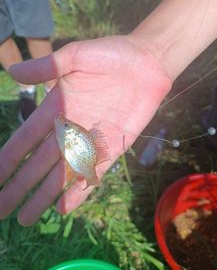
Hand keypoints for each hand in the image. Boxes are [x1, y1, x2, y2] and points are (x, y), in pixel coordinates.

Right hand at [0, 35, 170, 224]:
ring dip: (45, 195)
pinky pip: (94, 173)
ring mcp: (91, 140)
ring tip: (26, 217)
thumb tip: (12, 71)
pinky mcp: (113, 147)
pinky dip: (80, 190)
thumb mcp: (76, 55)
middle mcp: (70, 128)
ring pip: (63, 173)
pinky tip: (64, 207)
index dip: (9, 159)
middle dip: (20, 186)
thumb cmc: (111, 55)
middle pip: (40, 163)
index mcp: (57, 108)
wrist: (147, 63)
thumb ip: (47, 67)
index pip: (27, 139)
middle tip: (3, 209)